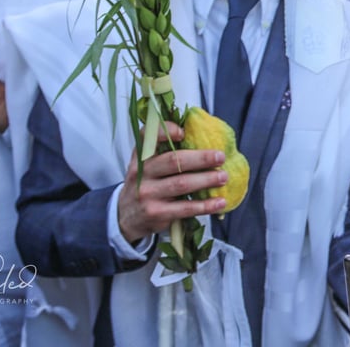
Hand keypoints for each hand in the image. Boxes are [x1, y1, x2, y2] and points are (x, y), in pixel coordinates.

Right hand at [117, 122, 229, 243]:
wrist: (126, 217)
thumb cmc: (146, 184)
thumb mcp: (146, 165)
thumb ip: (164, 151)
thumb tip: (201, 138)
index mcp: (140, 156)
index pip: (147, 136)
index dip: (165, 131)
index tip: (183, 132)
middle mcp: (141, 173)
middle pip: (173, 161)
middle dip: (200, 158)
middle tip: (221, 156)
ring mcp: (148, 194)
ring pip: (182, 184)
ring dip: (206, 179)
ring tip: (224, 176)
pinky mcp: (157, 214)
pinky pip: (185, 208)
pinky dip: (205, 205)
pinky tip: (219, 202)